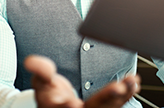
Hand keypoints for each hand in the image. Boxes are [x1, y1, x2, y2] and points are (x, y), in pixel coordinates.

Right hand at [24, 55, 139, 107]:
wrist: (57, 102)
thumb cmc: (48, 91)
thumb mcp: (40, 80)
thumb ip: (39, 71)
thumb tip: (30, 61)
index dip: (67, 107)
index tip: (73, 102)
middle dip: (106, 99)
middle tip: (117, 88)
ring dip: (121, 95)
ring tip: (131, 81)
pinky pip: (116, 104)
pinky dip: (126, 94)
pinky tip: (133, 83)